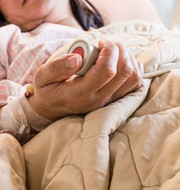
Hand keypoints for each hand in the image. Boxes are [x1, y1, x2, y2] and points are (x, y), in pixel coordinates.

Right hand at [28, 39, 142, 120]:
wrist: (52, 109)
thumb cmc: (48, 91)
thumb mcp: (42, 77)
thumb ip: (57, 67)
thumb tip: (77, 58)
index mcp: (81, 93)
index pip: (106, 70)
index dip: (109, 50)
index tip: (100, 42)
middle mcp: (98, 99)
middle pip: (124, 72)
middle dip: (120, 50)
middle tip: (107, 44)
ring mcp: (107, 101)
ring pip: (133, 79)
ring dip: (129, 59)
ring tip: (115, 52)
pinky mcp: (112, 100)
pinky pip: (133, 86)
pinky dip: (134, 70)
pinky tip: (123, 62)